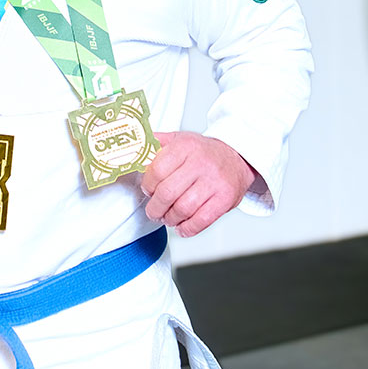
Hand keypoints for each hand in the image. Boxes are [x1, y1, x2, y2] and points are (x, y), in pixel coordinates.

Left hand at [141, 131, 256, 237]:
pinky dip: (187, 228)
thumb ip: (155, 144)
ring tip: (168, 218)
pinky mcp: (225, 199)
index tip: (147, 190)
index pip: (157, 170)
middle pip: (168, 193)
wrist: (236, 157)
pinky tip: (182, 226)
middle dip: (155, 207)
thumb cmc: (203, 152)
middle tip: (154, 210)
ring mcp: (214, 181)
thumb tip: (131, 149)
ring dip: (170, 219)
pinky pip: (201, 220)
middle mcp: (201, 162)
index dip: (148, 185)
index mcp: (185, 146)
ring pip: (183, 209)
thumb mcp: (179, 140)